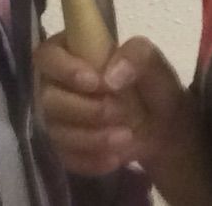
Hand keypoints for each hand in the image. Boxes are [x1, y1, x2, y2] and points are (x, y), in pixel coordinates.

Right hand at [34, 34, 195, 176]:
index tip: (95, 82)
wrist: (163, 128)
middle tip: (118, 111)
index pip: (47, 55)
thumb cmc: (151, 85)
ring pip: (55, 131)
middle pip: (48, 98)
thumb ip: (136, 56)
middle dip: (85, 109)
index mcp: (73, 52)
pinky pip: (66, 158)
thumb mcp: (152, 62)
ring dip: (92, 137)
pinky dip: (91, 159)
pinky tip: (115, 157)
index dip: (64, 69)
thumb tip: (110, 77)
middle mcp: (56, 84)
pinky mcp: (64, 148)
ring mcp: (58, 118)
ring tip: (126, 136)